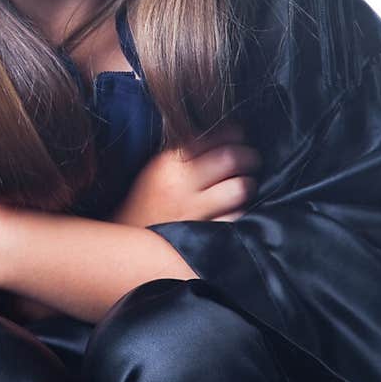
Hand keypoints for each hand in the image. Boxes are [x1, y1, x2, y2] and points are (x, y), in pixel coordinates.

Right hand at [111, 117, 261, 227]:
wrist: (129, 247)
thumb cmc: (145, 205)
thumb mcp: (156, 171)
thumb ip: (185, 153)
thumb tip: (224, 136)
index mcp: (167, 164)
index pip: (212, 137)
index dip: (234, 133)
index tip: (239, 137)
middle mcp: (181, 186)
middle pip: (231, 158)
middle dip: (249, 156)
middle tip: (251, 159)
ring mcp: (194, 213)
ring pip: (240, 188)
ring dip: (248, 184)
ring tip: (244, 184)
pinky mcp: (205, 236)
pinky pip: (238, 217)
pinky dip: (241, 210)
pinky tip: (235, 208)